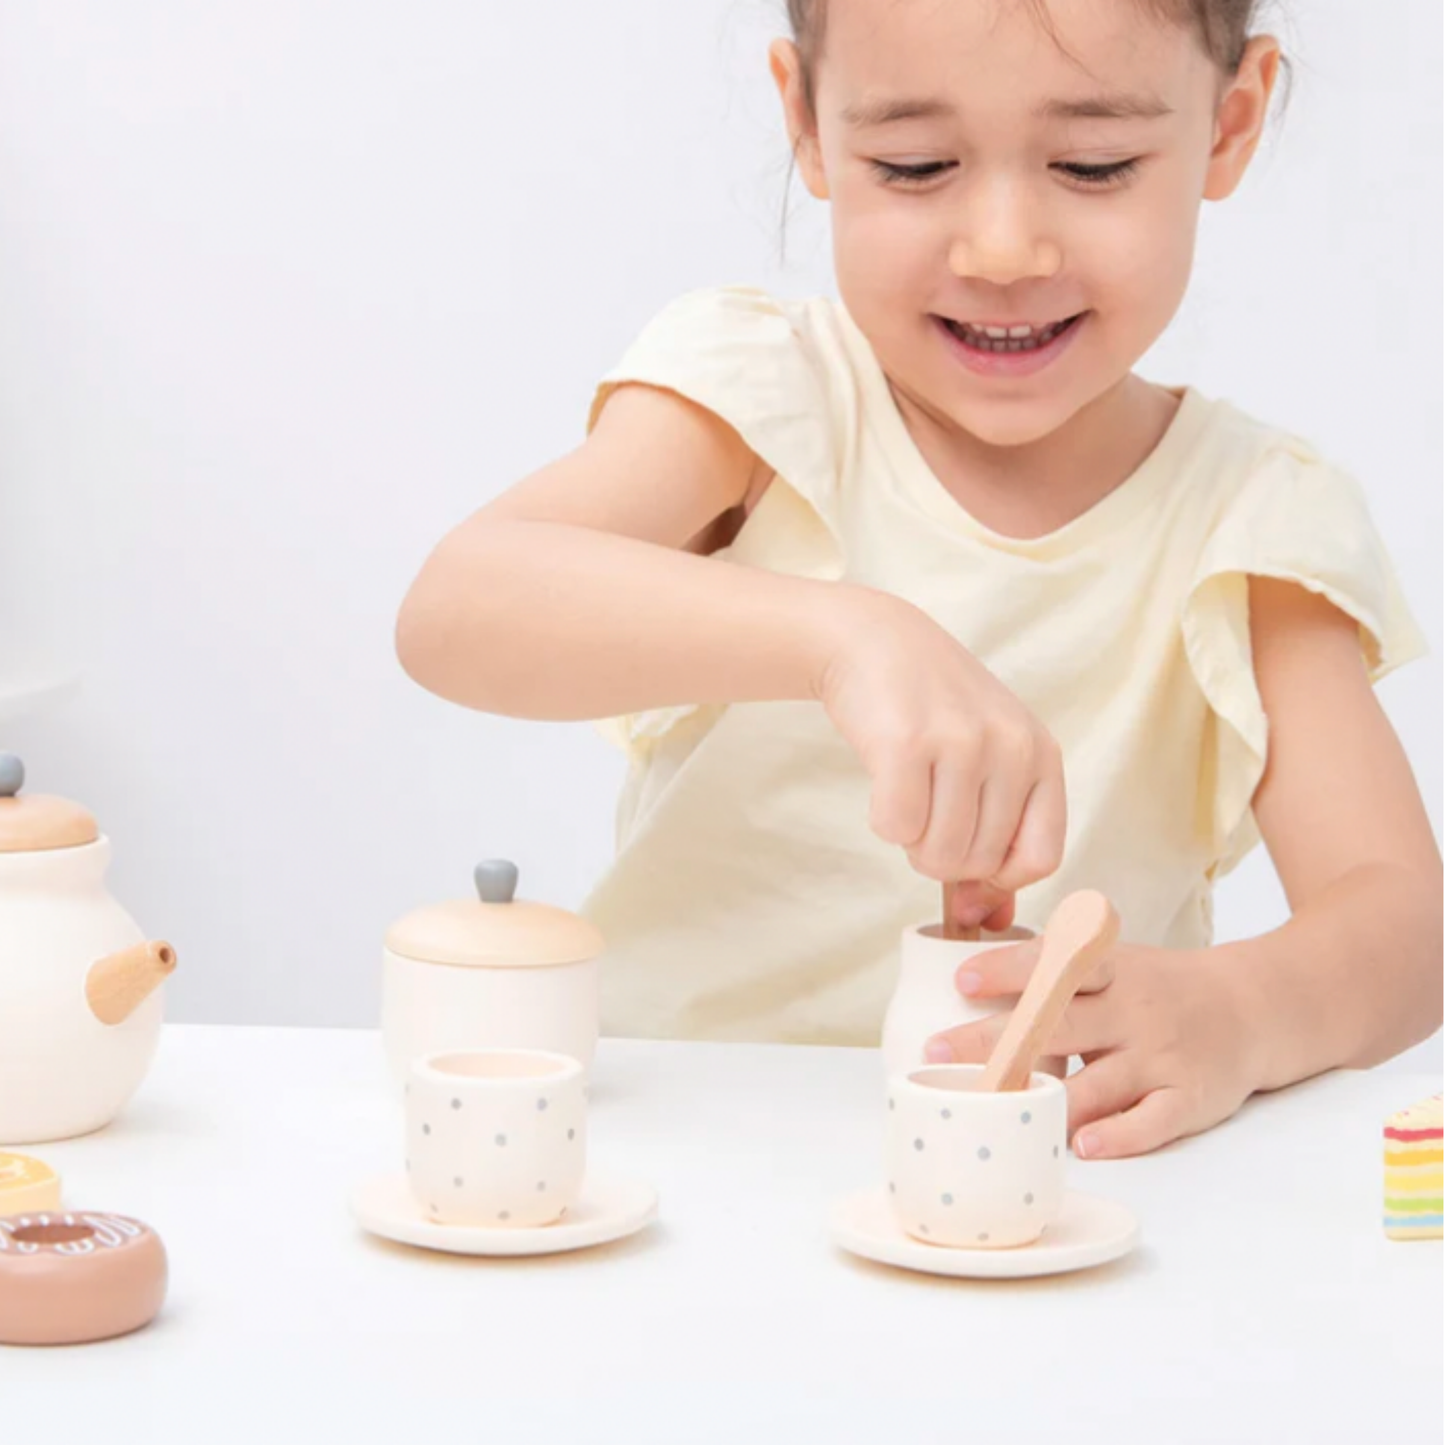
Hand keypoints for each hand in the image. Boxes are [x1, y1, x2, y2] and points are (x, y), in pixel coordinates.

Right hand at [815, 592, 1065, 926]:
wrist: (875, 641)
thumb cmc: (933, 711)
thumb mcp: (985, 760)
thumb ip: (995, 838)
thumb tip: (983, 921)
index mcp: (1042, 754)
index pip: (1041, 858)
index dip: (998, 877)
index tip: (968, 862)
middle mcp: (1011, 747)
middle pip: (979, 863)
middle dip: (941, 855)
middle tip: (926, 810)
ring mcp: (961, 742)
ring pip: (937, 854)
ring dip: (911, 840)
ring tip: (908, 794)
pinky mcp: (906, 743)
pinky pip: (895, 829)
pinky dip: (882, 821)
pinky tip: (884, 782)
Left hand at [922, 939, 1259, 1157]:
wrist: (1253, 1007)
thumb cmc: (1159, 988)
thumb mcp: (1114, 962)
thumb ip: (1056, 971)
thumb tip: (968, 985)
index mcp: (1112, 970)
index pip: (1056, 965)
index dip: (1009, 971)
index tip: (962, 981)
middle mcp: (1135, 1010)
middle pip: (1059, 1025)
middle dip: (996, 1041)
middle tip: (940, 1053)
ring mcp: (1163, 1055)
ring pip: (1099, 1082)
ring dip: (1047, 1099)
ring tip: (998, 1110)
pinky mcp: (1190, 1097)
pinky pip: (1151, 1120)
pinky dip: (1119, 1134)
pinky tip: (1083, 1144)